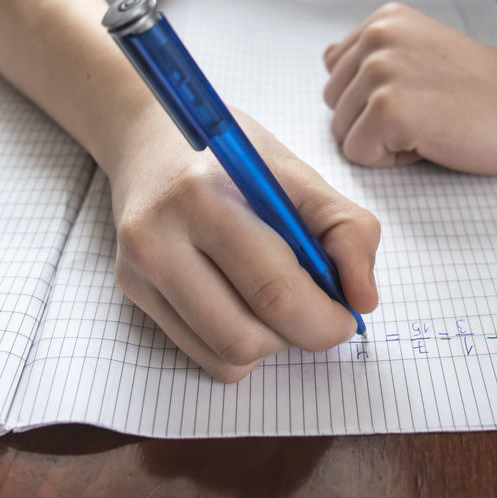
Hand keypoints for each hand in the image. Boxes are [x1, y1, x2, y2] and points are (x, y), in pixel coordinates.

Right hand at [107, 105, 379, 382]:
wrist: (150, 140)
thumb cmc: (232, 158)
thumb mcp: (297, 173)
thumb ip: (346, 229)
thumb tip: (364, 300)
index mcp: (205, 197)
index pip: (274, 289)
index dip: (326, 317)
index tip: (349, 311)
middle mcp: (160, 238)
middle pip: (247, 335)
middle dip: (302, 334)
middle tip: (322, 310)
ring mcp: (138, 271)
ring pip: (226, 357)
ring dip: (271, 343)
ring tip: (279, 299)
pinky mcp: (132, 293)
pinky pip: (203, 356)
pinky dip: (240, 345)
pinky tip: (246, 303)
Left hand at [323, 2, 496, 173]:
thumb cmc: (485, 88)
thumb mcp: (421, 51)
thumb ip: (372, 54)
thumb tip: (326, 56)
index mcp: (384, 19)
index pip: (337, 75)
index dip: (374, 99)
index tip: (422, 93)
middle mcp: (377, 37)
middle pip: (334, 104)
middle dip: (374, 121)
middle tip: (430, 112)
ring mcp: (381, 71)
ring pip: (343, 132)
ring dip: (385, 141)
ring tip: (432, 123)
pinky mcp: (388, 110)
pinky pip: (360, 154)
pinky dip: (394, 160)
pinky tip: (433, 139)